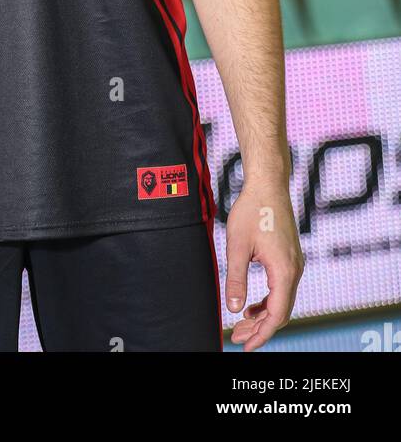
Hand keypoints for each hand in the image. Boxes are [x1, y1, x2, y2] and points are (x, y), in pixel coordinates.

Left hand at [225, 178, 303, 350]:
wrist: (268, 185)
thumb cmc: (252, 210)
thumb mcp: (237, 246)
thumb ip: (236, 279)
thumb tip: (235, 309)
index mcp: (284, 271)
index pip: (276, 315)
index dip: (261, 334)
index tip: (245, 346)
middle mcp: (294, 270)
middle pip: (281, 312)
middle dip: (260, 329)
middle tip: (238, 338)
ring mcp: (294, 264)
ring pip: (282, 301)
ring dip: (263, 316)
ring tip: (242, 325)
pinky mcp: (290, 258)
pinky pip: (282, 289)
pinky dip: (268, 302)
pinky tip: (252, 306)